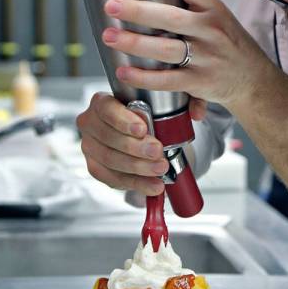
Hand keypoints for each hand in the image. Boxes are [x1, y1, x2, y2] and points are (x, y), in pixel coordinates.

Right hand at [76, 92, 206, 195]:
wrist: (136, 134)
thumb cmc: (144, 117)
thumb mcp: (160, 103)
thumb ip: (179, 103)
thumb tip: (198, 113)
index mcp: (102, 103)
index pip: (107, 109)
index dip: (123, 121)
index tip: (142, 129)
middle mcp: (90, 123)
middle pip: (109, 138)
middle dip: (136, 148)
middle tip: (158, 152)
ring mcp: (90, 147)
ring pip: (111, 160)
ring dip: (138, 168)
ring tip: (160, 169)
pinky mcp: (95, 167)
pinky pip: (112, 178)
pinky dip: (135, 184)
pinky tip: (152, 185)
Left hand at [101, 0, 279, 108]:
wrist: (254, 80)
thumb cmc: (228, 44)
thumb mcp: (219, 17)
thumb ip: (191, 5)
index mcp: (214, 9)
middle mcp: (210, 31)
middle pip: (170, 18)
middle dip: (138, 11)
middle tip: (112, 6)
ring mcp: (205, 57)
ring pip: (165, 49)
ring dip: (135, 44)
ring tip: (110, 37)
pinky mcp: (199, 82)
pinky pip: (167, 80)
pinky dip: (143, 77)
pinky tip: (124, 72)